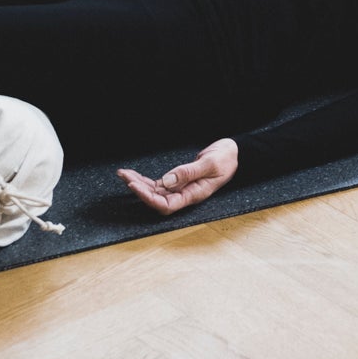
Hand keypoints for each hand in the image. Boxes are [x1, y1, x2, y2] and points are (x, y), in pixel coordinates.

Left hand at [118, 138, 237, 215]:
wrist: (234, 153)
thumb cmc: (225, 159)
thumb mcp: (210, 164)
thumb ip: (188, 173)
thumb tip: (167, 181)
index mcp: (194, 194)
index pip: (167, 205)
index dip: (149, 199)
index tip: (135, 186)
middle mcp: (185, 195)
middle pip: (157, 200)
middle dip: (139, 190)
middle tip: (125, 177)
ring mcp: (181, 189)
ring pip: (155, 192)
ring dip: (139, 183)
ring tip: (124, 174)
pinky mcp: (178, 181)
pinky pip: (158, 184)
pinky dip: (145, 180)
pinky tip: (134, 175)